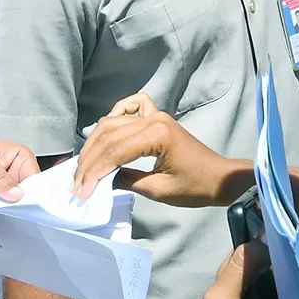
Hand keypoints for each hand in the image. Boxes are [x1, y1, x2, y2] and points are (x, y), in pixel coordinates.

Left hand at [0, 127, 39, 201]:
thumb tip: (17, 193)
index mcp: (18, 156)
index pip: (34, 176)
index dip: (32, 190)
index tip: (27, 202)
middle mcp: (12, 171)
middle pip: (24, 192)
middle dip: (16, 201)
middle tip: (9, 207)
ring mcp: (0, 185)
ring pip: (10, 202)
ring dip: (3, 206)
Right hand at [72, 93, 248, 205]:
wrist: (220, 178)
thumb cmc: (196, 187)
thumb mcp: (159, 190)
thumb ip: (127, 181)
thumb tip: (100, 181)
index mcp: (158, 135)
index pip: (115, 151)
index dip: (94, 172)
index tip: (81, 191)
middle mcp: (154, 119)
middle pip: (109, 135)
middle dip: (90, 161)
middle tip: (77, 183)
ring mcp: (155, 115)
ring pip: (113, 122)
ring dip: (95, 143)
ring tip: (84, 166)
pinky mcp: (157, 118)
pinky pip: (131, 107)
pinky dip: (115, 114)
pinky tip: (106, 129)